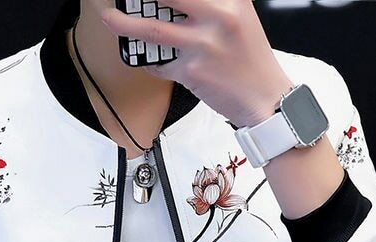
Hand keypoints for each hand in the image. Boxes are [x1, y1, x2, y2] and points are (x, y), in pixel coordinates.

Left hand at [100, 0, 293, 127]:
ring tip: (110, 18)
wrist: (264, 99)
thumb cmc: (250, 60)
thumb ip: (212, 4)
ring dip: (125, 24)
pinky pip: (160, 64)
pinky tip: (152, 60)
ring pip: (153, 29)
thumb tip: (175, 3)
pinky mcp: (192, 71)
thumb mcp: (239, 16)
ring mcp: (203, 44)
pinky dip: (151, 62)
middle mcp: (218, 16)